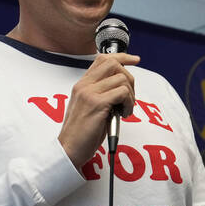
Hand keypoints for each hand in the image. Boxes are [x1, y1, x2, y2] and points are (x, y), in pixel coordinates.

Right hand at [58, 52, 139, 168]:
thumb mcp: (88, 107)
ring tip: (125, 110)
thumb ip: (100, 94)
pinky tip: (124, 115)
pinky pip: (123, 93)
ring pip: (122, 79)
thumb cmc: (81, 132)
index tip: (135, 60)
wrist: (69, 149)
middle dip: (129, 78)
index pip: (103, 58)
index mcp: (82, 84)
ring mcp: (90, 93)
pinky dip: (129, 104)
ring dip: (131, 96)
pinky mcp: (97, 104)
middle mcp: (84, 85)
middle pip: (114, 63)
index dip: (122, 57)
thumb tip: (122, 87)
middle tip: (129, 98)